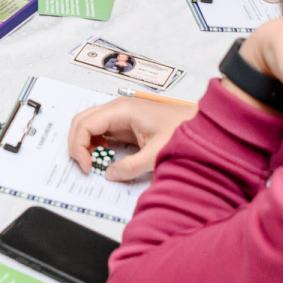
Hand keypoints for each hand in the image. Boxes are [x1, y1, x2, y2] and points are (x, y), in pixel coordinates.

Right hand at [67, 94, 197, 181]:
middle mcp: (117, 108)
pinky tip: (105, 157)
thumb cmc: (184, 132)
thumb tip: (109, 174)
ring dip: (86, 143)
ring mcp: (121, 114)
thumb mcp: (156, 154)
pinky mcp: (127, 122)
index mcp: (121, 110)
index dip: (80, 147)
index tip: (88, 168)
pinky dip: (97, 144)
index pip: (85, 124)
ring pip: (90, 124)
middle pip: (82, 121)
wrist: (205, 125)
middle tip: (85, 166)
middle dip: (77, 144)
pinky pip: (103, 130)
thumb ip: (130, 167)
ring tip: (93, 163)